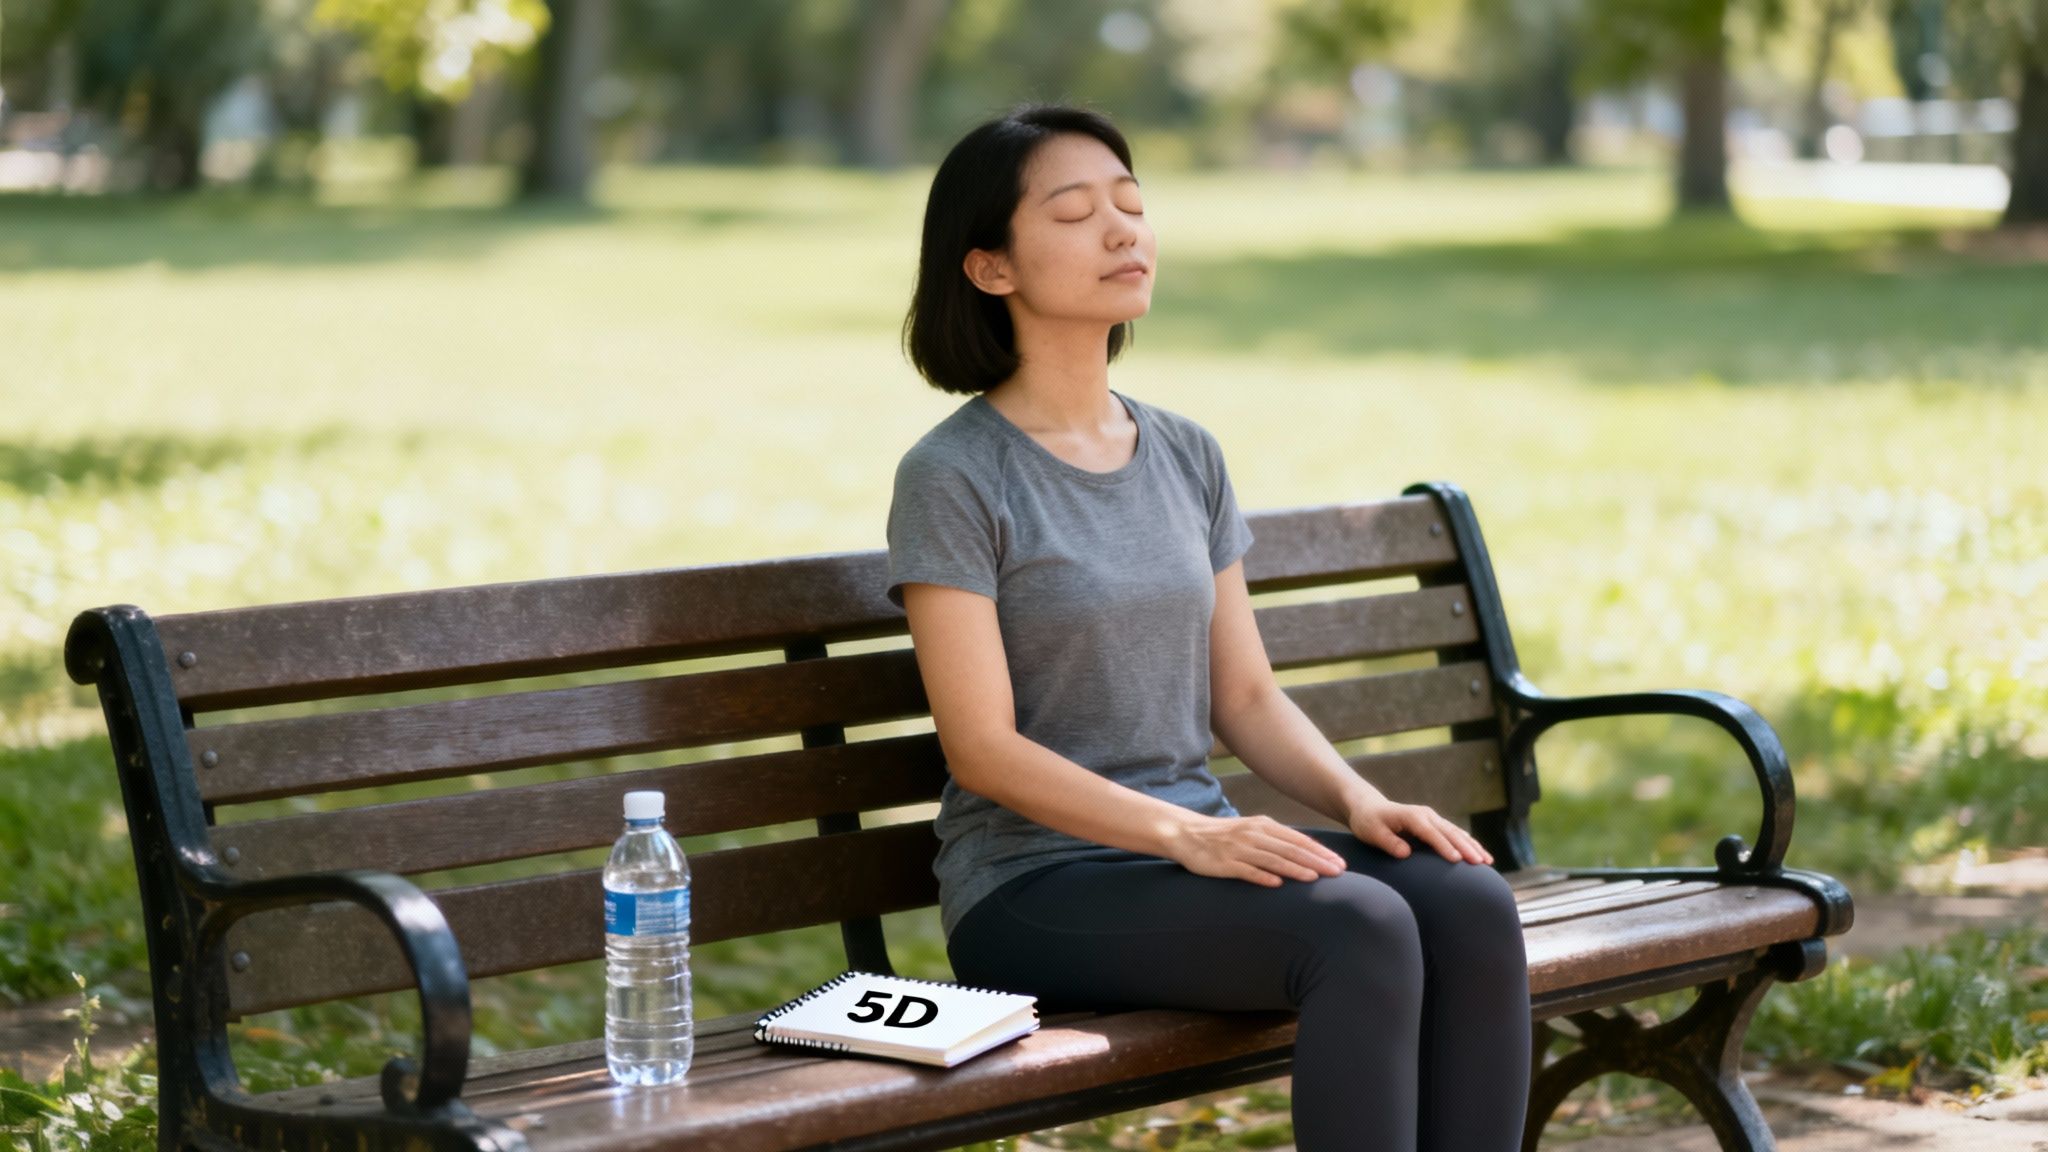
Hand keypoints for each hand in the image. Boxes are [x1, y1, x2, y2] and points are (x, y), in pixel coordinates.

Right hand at [1165, 813, 1348, 886]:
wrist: (1187, 834)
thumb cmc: (1223, 836)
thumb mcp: (1252, 831)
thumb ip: (1275, 840)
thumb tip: (1305, 853)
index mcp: (1263, 826)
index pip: (1298, 839)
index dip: (1320, 852)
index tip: (1340, 863)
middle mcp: (1254, 835)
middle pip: (1291, 849)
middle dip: (1316, 861)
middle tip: (1337, 873)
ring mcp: (1239, 849)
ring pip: (1273, 859)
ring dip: (1295, 868)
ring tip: (1315, 878)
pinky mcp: (1224, 863)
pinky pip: (1246, 870)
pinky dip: (1262, 876)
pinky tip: (1277, 884)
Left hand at [1346, 795, 1493, 864]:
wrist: (1369, 808)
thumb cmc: (1369, 822)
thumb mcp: (1372, 832)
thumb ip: (1388, 842)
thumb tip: (1405, 853)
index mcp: (1412, 816)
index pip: (1431, 833)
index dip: (1444, 846)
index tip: (1457, 860)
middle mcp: (1426, 815)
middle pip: (1449, 832)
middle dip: (1466, 847)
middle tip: (1481, 863)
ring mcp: (1432, 818)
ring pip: (1457, 832)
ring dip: (1473, 846)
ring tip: (1488, 861)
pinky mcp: (1435, 824)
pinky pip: (1455, 834)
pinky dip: (1468, 843)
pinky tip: (1480, 853)